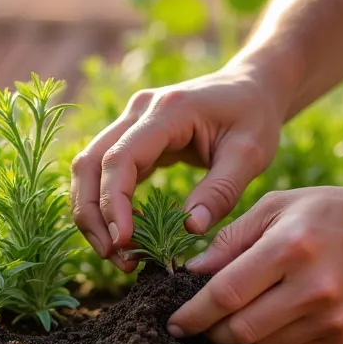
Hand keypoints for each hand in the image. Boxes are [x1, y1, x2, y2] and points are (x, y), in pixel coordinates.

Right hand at [70, 65, 288, 271]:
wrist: (251, 87)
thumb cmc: (254, 117)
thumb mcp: (250, 154)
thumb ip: (221, 191)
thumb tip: (190, 230)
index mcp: (168, 111)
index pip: (120, 158)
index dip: (113, 202)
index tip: (123, 242)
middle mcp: (138, 111)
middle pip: (90, 164)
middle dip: (93, 214)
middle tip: (114, 256)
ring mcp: (130, 121)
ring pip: (88, 169)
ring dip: (93, 213)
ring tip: (116, 254)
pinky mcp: (131, 137)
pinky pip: (104, 172)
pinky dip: (106, 205)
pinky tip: (125, 234)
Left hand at [167, 182, 342, 343]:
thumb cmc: (327, 212)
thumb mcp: (275, 206)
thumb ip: (231, 240)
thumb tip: (192, 275)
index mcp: (291, 248)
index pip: (226, 294)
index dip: (194, 313)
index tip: (175, 322)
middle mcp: (314, 288)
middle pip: (242, 330)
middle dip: (211, 331)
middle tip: (198, 325)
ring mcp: (334, 318)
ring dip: (243, 336)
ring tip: (242, 313)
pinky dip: (275, 340)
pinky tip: (280, 315)